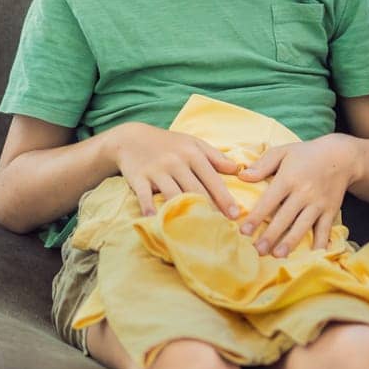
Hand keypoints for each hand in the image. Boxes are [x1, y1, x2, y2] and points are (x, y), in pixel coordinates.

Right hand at [108, 122, 243, 219]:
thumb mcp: (193, 143)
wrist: (132, 138)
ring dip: (183, 212)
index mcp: (192, 154)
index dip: (224, 197)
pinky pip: (144, 195)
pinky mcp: (139, 177)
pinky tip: (155, 220)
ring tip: (194, 230)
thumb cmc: (169, 144)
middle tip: (218, 229)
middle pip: (195, 190)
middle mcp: (176, 162)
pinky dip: (149, 208)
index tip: (234, 214)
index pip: (212, 178)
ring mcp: (157, 170)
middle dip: (208, 209)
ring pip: (173, 194)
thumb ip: (215, 156)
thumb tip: (237, 169)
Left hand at [235, 135, 359, 256]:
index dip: (256, 217)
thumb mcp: (284, 152)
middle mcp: (304, 193)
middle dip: (270, 235)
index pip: (269, 200)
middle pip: (284, 217)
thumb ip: (263, 164)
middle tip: (257, 251)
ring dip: (290, 242)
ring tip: (278, 255)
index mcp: (289, 178)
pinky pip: (324, 230)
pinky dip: (319, 244)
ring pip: (302, 226)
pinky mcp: (330, 211)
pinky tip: (312, 256)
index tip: (243, 231)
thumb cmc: (307, 154)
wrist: (341, 156)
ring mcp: (318, 204)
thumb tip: (242, 176)